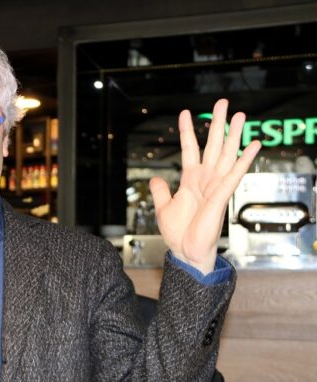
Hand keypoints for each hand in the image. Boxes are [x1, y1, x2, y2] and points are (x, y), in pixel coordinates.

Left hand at [150, 99, 260, 274]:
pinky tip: (253, 144)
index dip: (187, 131)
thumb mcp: (162, 207)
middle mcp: (205, 179)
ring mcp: (215, 186)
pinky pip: (235, 174)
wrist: (186, 251)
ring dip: (233, 135)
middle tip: (223, 103)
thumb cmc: (178, 232)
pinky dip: (245, 159)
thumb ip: (160, 191)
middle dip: (217, 124)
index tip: (185, 113)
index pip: (189, 149)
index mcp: (190, 180)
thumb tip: (155, 179)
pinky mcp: (222, 196)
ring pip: (226, 155)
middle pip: (212, 145)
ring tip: (241, 115)